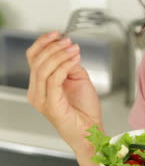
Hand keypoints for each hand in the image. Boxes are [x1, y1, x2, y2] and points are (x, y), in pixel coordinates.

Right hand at [26, 31, 102, 159]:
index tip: (57, 34)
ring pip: (43, 68)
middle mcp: (36, 92)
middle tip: (69, 42)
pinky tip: (74, 59)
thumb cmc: (84, 110)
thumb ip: (70, 64)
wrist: (91, 132)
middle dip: (54, 47)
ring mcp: (42, 100)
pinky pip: (54, 79)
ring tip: (74, 49)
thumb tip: (68, 50)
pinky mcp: (51, 105)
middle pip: (37, 61)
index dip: (43, 43)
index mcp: (40, 85)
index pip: (33, 58)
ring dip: (60, 54)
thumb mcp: (78, 78)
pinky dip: (65, 65)